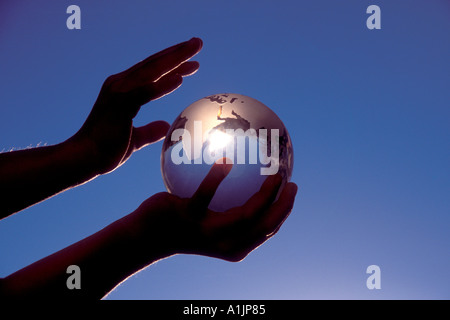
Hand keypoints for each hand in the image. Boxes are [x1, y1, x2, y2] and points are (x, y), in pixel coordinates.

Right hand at [74, 38, 202, 173]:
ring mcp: (118, 92)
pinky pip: (144, 92)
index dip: (173, 63)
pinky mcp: (119, 104)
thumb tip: (165, 126)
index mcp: (123, 90)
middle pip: (154, 64)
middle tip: (198, 42)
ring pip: (151, 71)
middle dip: (178, 52)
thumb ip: (149, 131)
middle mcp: (119, 85)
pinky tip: (179, 78)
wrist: (84, 159)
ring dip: (175, 59)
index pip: (152, 71)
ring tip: (195, 50)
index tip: (193, 60)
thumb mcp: (134, 139)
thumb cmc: (105, 149)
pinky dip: (162, 85)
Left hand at [128, 160, 297, 261]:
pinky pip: (206, 194)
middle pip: (264, 226)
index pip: (266, 231)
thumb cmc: (182, 225)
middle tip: (290, 182)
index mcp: (233, 246)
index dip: (283, 212)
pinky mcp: (188, 217)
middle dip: (282, 206)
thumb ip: (226, 210)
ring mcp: (207, 232)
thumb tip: (242, 179)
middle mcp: (224, 243)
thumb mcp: (208, 223)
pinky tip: (226, 161)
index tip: (292, 190)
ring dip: (265, 194)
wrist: (147, 236)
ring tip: (274, 173)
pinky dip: (218, 177)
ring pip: (245, 215)